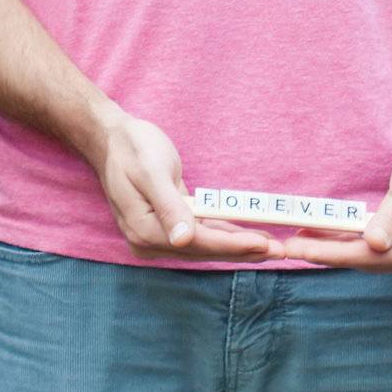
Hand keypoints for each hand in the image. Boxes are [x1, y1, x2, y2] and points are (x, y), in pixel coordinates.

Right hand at [90, 105, 285, 262]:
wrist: (112, 138)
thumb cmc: (133, 148)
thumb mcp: (152, 172)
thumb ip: (168, 206)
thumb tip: (184, 240)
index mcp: (144, 230)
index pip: (198, 242)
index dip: (232, 245)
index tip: (263, 245)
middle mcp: (148, 239)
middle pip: (204, 249)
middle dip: (241, 250)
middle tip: (279, 252)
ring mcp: (156, 234)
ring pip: (204, 244)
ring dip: (236, 245)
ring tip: (270, 247)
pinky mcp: (164, 224)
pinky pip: (199, 233)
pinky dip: (222, 235)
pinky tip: (245, 236)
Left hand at [282, 137, 391, 278]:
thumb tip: (373, 245)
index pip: (369, 256)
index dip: (331, 253)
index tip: (298, 248)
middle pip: (363, 261)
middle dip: (324, 253)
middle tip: (286, 245)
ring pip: (364, 257)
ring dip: (331, 248)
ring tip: (297, 239)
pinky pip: (370, 249)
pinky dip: (345, 241)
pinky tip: (321, 236)